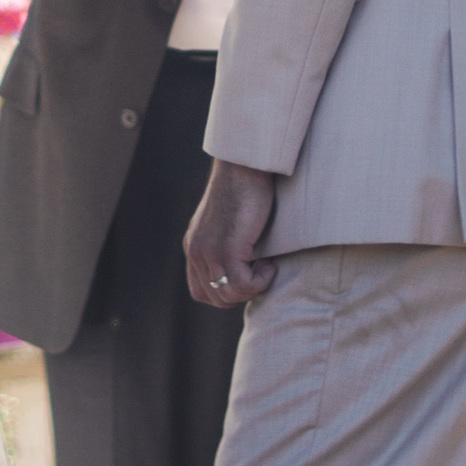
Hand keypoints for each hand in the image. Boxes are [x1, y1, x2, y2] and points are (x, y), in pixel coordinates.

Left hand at [185, 158, 277, 308]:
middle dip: (242, 294)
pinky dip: (262, 281)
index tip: (247, 278)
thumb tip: (243, 268)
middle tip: (260, 273)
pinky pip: (244, 285)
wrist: (244, 167)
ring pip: (229, 295)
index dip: (226, 294)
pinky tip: (270, 263)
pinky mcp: (228, 248)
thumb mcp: (225, 223)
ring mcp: (210, 252)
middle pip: (215, 298)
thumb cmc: (243, 189)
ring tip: (266, 266)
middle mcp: (197, 252)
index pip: (201, 292)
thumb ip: (223, 245)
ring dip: (253, 288)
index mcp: (194, 247)